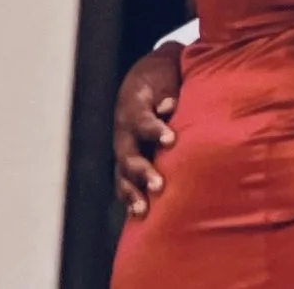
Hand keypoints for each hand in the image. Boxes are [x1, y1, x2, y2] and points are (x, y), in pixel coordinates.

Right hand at [113, 46, 181, 219]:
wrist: (143, 80)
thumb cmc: (161, 80)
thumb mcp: (165, 78)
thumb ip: (167, 93)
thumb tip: (169, 106)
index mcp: (133, 107)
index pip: (143, 121)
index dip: (155, 130)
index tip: (171, 139)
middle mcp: (124, 132)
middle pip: (129, 155)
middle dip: (143, 172)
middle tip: (159, 185)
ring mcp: (123, 150)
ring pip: (123, 174)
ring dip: (133, 192)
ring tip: (143, 210)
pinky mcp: (126, 164)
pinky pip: (123, 184)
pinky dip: (129, 199)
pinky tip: (137, 214)